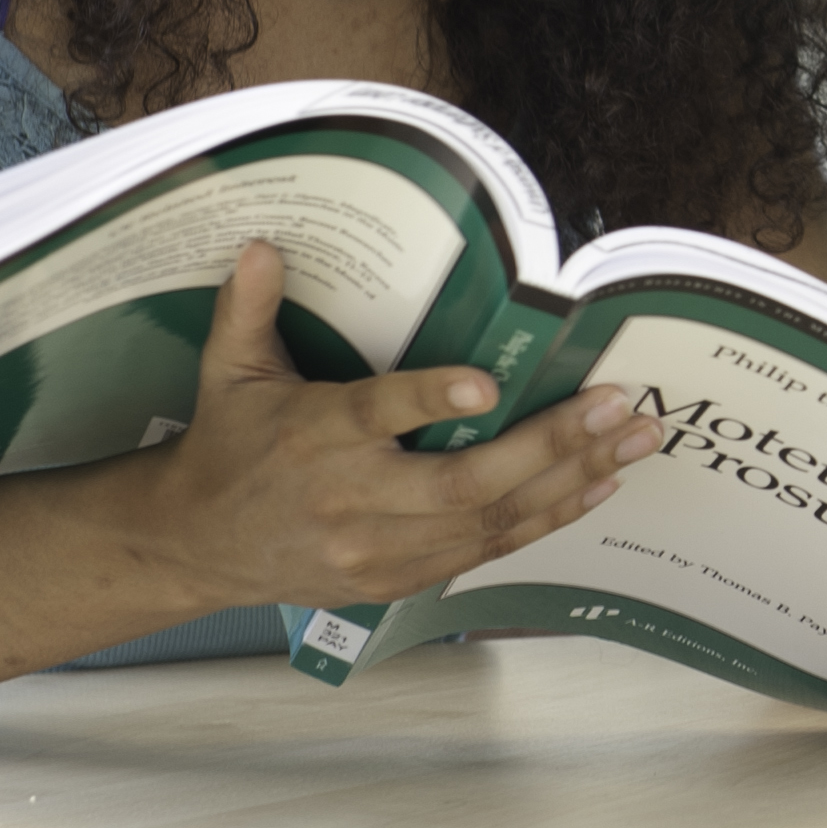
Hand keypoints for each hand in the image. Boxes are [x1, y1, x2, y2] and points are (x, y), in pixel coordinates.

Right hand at [128, 241, 664, 604]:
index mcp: (311, 437)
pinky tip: (594, 487)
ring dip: (568, 481)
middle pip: (459, 485)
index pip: (375, 418)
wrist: (194, 545)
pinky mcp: (393, 582)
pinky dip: (544, 520)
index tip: (488, 381)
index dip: (430, 401)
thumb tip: (262, 245)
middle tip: (616, 405)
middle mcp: (348, 500)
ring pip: (486, 524)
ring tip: (632, 441)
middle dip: (548, 445)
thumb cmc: (228, 446)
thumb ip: (249, 309)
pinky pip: (483, 553)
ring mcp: (374, 551)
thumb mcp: (227, 370)